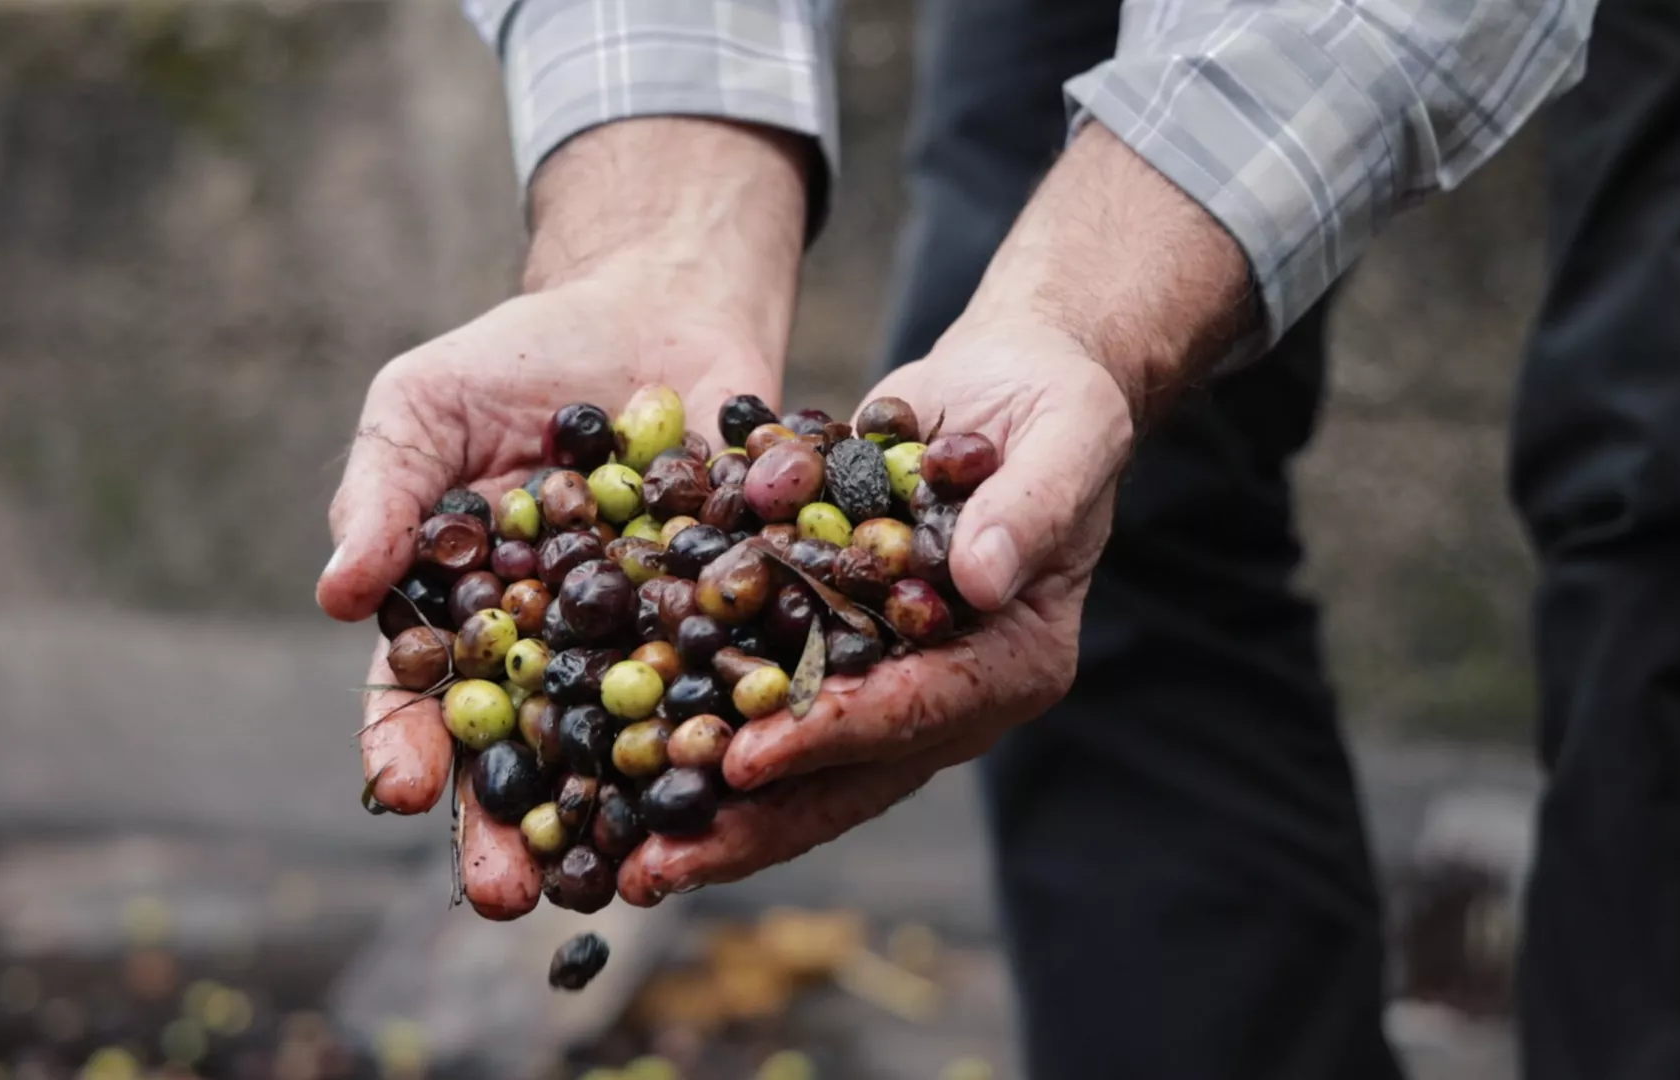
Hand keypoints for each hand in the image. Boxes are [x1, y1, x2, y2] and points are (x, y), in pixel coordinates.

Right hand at [317, 118, 809, 918]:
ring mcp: (646, 645)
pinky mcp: (735, 620)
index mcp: (467, 619)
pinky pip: (734, 683)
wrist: (657, 306)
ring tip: (618, 878)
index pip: (419, 699)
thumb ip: (381, 497)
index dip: (404, 748)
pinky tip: (731, 780)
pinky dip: (732, 732)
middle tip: (509, 897)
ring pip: (628, 749)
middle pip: (523, 757)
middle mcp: (554, 654)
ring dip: (620, 817)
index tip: (397, 790)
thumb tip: (334, 595)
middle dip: (511, 829)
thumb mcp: (422, 407)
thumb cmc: (518, 359)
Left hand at [614, 124, 1254, 903]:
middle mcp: (952, 694)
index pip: (919, 712)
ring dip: (707, 807)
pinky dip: (692, 730)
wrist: (1009, 387)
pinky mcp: (835, 651)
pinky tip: (615, 761)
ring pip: (794, 763)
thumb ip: (1031, 507)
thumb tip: (982, 578)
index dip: (832, 736)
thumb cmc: (1054, 408)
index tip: (748, 758)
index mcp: (1017, 661)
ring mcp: (889, 682)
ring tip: (620, 849)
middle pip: (846, 775)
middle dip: (749, 823)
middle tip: (655, 865)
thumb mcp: (1064, 441)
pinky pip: (760, 701)